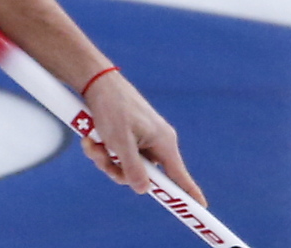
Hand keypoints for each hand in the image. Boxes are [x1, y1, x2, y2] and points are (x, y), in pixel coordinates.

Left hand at [79, 70, 206, 206]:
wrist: (95, 81)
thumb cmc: (112, 107)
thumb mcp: (120, 140)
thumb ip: (132, 167)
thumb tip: (144, 190)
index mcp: (163, 142)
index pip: (180, 175)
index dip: (190, 193)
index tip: (201, 210)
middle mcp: (155, 143)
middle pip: (144, 176)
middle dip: (118, 170)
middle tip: (103, 156)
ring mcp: (140, 140)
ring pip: (125, 167)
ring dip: (105, 159)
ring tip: (92, 143)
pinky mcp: (126, 136)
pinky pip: (116, 155)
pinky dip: (101, 150)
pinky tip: (89, 139)